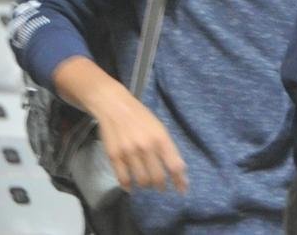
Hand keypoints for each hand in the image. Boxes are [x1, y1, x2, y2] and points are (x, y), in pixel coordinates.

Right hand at [56, 58, 187, 193]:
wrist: (114, 106)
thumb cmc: (140, 116)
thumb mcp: (159, 127)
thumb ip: (168, 147)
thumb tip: (178, 169)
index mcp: (160, 138)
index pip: (174, 165)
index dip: (180, 181)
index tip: (182, 190)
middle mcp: (146, 147)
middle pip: (157, 178)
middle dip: (161, 185)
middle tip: (161, 187)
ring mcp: (129, 152)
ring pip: (142, 181)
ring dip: (146, 185)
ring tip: (146, 183)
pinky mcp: (114, 156)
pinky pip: (123, 179)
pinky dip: (128, 186)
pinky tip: (131, 186)